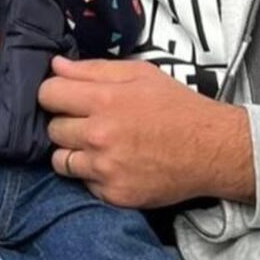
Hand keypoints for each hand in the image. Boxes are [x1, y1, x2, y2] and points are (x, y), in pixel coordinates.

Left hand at [40, 55, 255, 207]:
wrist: (212, 149)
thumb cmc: (176, 106)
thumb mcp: (139, 74)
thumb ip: (92, 69)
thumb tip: (56, 65)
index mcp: (103, 100)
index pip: (47, 94)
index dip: (54, 94)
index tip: (65, 98)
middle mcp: (99, 135)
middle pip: (51, 128)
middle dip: (65, 123)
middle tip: (87, 123)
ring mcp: (105, 168)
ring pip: (60, 160)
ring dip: (73, 152)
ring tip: (96, 146)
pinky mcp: (114, 194)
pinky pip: (82, 184)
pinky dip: (92, 176)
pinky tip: (112, 165)